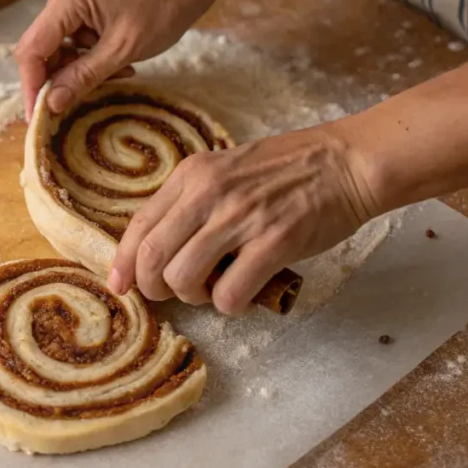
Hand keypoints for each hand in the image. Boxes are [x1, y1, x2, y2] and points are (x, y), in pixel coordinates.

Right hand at [14, 0, 210, 119]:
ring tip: (114, 76)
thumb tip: (51, 105)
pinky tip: (115, 66)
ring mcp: (70, 4)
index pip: (33, 48)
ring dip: (77, 72)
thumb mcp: (122, 50)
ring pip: (57, 51)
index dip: (32, 85)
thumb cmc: (160, 11)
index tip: (36, 118)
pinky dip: (88, 62)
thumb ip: (83, 77)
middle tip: (68, 108)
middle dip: (54, 81)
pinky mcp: (81, 12)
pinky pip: (72, 45)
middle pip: (40, 50)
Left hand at [107, 124, 378, 313]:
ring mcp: (241, 218)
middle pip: (153, 257)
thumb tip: (157, 248)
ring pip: (184, 279)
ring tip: (214, 289)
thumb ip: (191, 201)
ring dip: (194, 297)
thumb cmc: (286, 169)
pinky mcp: (274, 242)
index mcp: (192, 174)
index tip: (120, 285)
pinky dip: (230, 305)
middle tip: (172, 293)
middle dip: (153, 287)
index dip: (124, 262)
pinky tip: (243, 293)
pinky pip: (229, 294)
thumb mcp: (225, 169)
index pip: (140, 224)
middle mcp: (209, 193)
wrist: (346, 162)